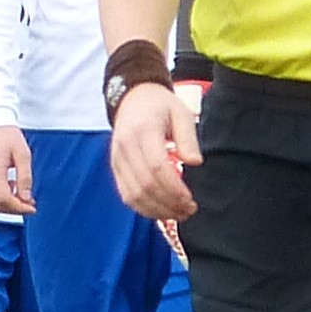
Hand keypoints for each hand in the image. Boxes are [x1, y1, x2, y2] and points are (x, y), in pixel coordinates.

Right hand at [0, 125, 36, 216]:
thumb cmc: (7, 136)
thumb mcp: (23, 154)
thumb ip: (25, 177)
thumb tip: (26, 198)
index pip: (4, 199)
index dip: (19, 207)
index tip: (32, 208)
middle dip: (14, 209)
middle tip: (29, 205)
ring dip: (7, 205)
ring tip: (22, 196)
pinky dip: (1, 199)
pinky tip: (12, 188)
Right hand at [107, 86, 199, 222]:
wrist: (133, 98)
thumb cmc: (161, 106)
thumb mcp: (181, 113)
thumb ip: (188, 138)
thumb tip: (195, 162)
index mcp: (143, 130)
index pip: (157, 167)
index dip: (174, 188)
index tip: (191, 200)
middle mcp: (125, 146)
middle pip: (145, 185)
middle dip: (168, 203)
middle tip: (189, 210)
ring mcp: (117, 159)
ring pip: (133, 195)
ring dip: (157, 210)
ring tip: (178, 213)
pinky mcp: (115, 168)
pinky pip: (126, 195)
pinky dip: (144, 208)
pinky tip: (162, 211)